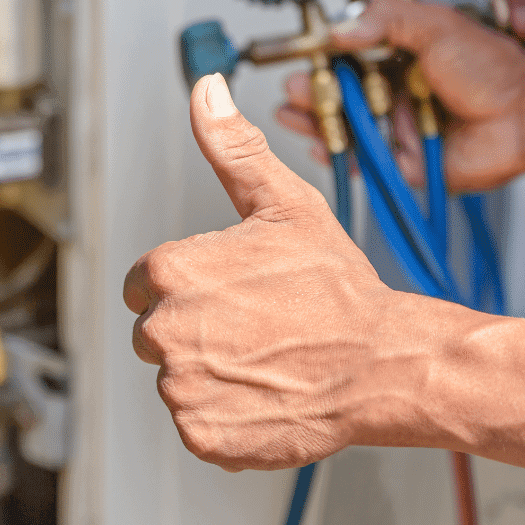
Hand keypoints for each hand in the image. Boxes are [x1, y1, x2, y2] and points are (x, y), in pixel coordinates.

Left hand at [123, 73, 404, 471]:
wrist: (382, 364)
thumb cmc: (336, 288)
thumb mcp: (284, 203)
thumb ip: (232, 148)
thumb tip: (206, 90)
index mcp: (169, 273)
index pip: (142, 284)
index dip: (187, 286)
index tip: (228, 291)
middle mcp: (164, 330)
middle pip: (155, 331)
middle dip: (194, 328)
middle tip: (254, 324)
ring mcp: (181, 388)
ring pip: (177, 378)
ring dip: (210, 372)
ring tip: (264, 357)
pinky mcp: (201, 434)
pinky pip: (197, 422)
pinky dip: (224, 415)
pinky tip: (263, 392)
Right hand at [276, 0, 524, 190]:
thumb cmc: (492, 70)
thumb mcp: (436, 26)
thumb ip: (387, 19)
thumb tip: (339, 30)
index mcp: (398, 59)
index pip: (347, 58)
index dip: (321, 60)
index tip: (300, 58)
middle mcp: (392, 94)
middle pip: (338, 96)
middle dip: (309, 94)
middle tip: (291, 90)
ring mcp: (394, 129)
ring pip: (344, 128)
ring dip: (315, 122)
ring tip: (291, 114)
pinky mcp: (400, 163)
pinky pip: (361, 162)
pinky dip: (337, 156)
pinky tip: (318, 145)